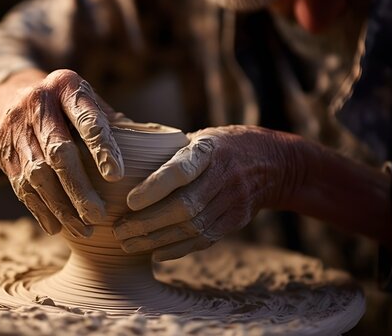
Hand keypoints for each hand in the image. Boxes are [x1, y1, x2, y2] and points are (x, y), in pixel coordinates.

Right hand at [0, 69, 126, 236]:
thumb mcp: (91, 102)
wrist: (16, 95)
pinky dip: (39, 209)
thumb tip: (156, 155)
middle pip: (58, 151)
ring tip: (82, 229)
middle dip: (79, 188)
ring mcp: (14, 127)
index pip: (86, 119)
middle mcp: (36, 102)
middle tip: (99, 215)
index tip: (116, 177)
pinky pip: (19, 185)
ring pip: (37, 174)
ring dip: (60, 206)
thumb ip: (115, 125)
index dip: (101, 148)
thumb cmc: (71, 106)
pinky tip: (56, 227)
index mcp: (66, 86)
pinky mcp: (0, 149)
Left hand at [113, 125, 303, 260]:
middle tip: (119, 230)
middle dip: (147, 222)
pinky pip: (204, 240)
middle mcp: (224, 176)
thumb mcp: (200, 137)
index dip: (155, 187)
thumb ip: (171, 152)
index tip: (129, 201)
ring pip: (192, 228)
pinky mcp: (235, 221)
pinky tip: (154, 253)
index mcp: (210, 150)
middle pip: (185, 207)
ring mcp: (233, 201)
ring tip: (128, 243)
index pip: (182, 171)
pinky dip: (177, 249)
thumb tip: (124, 163)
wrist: (272, 163)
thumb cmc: (220, 146)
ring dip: (156, 240)